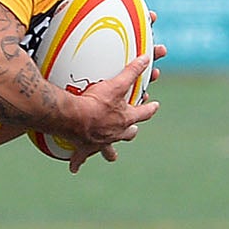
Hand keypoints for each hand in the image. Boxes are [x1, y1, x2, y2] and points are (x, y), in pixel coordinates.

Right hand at [59, 47, 162, 171]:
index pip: (143, 113)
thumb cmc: (95, 102)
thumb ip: (131, 72)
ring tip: (112, 156)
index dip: (150, 109)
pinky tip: (75, 169)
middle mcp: (115, 133)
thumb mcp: (116, 84)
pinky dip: (77, 163)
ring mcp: (101, 143)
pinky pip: (80, 158)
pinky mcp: (84, 148)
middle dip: (131, 132)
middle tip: (133, 131)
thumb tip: (146, 59)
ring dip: (110, 152)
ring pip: (109, 150)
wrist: (73, 118)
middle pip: (128, 134)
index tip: (155, 106)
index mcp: (125, 119)